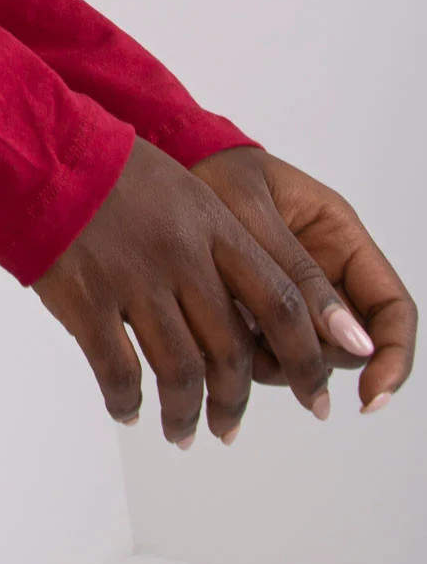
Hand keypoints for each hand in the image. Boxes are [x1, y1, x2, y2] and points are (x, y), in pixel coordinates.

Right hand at [33, 135, 333, 445]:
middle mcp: (182, 256)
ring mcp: (133, 279)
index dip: (305, 357)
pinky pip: (119, 371)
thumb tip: (250, 314)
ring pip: (181, 372)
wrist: (41, 152)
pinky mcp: (87, 298)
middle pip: (231, 350)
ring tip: (182, 432)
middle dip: (235, 402)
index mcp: (213, 225)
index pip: (281, 302)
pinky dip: (128, 401)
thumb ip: (219, 246)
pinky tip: (129, 411)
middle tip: (229, 428)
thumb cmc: (113, 171)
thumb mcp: (184, 191)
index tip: (315, 394)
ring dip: (185, 413)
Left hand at [192, 146, 416, 414]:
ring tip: (228, 325)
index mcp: (342, 239)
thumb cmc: (215, 174)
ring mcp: (294, 296)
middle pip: (348, 345)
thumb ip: (298, 274)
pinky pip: (268, 353)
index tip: (369, 399)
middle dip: (314, 359)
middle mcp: (327, 273)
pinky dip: (246, 355)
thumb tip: (355, 343)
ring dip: (276, 361)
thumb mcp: (253, 214)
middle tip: (263, 343)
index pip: (393, 308)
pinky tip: (213, 328)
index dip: (393, 358)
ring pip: (306, 356)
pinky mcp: (259, 313)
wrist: (170, 164)